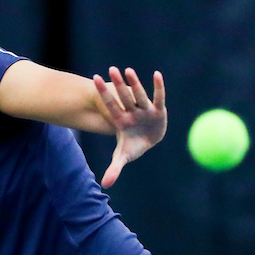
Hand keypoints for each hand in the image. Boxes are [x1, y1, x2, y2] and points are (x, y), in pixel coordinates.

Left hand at [92, 66, 166, 188]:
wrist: (147, 140)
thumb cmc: (132, 145)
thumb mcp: (123, 156)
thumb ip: (114, 168)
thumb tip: (105, 185)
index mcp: (121, 121)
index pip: (111, 105)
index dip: (104, 93)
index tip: (96, 79)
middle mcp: (132, 112)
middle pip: (124, 97)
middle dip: (119, 84)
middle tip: (111, 69)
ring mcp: (145, 110)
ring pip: (139, 95)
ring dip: (135, 83)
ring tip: (128, 70)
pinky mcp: (159, 111)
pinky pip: (159, 97)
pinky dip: (158, 87)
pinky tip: (157, 75)